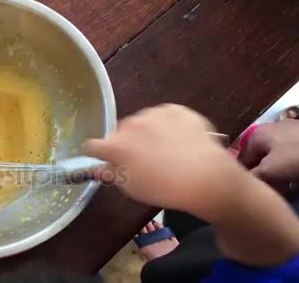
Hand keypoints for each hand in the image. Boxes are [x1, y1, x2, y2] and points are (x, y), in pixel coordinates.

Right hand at [85, 104, 242, 215]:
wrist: (206, 176)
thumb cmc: (164, 188)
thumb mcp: (132, 188)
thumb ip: (111, 174)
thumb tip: (98, 168)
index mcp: (115, 145)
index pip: (93, 145)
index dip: (98, 154)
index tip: (106, 161)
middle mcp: (130, 124)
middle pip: (120, 131)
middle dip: (127, 142)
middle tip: (142, 160)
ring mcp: (154, 113)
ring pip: (143, 122)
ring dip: (148, 132)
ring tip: (165, 151)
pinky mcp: (176, 109)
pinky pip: (165, 116)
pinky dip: (168, 126)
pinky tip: (180, 142)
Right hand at [238, 119, 298, 189]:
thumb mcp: (271, 169)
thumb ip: (253, 176)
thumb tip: (243, 181)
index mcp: (255, 136)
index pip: (241, 160)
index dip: (244, 177)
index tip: (250, 192)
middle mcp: (268, 132)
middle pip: (258, 160)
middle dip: (261, 177)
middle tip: (267, 194)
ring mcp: (287, 135)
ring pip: (274, 160)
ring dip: (276, 176)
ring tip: (281, 191)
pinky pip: (288, 158)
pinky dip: (289, 171)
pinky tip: (295, 183)